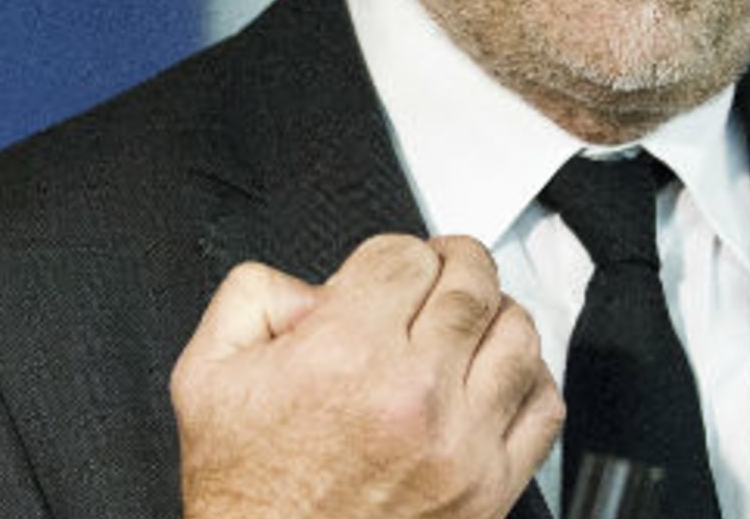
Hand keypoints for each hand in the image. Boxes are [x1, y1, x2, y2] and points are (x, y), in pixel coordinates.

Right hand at [170, 235, 563, 518]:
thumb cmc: (248, 496)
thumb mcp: (206, 378)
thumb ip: (250, 298)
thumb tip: (311, 284)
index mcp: (345, 357)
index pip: (405, 257)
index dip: (392, 255)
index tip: (383, 275)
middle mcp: (412, 395)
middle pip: (471, 282)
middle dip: (454, 264)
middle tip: (438, 272)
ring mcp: (460, 443)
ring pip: (517, 333)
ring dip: (496, 312)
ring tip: (470, 318)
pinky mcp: (490, 487)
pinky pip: (543, 406)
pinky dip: (530, 377)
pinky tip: (499, 373)